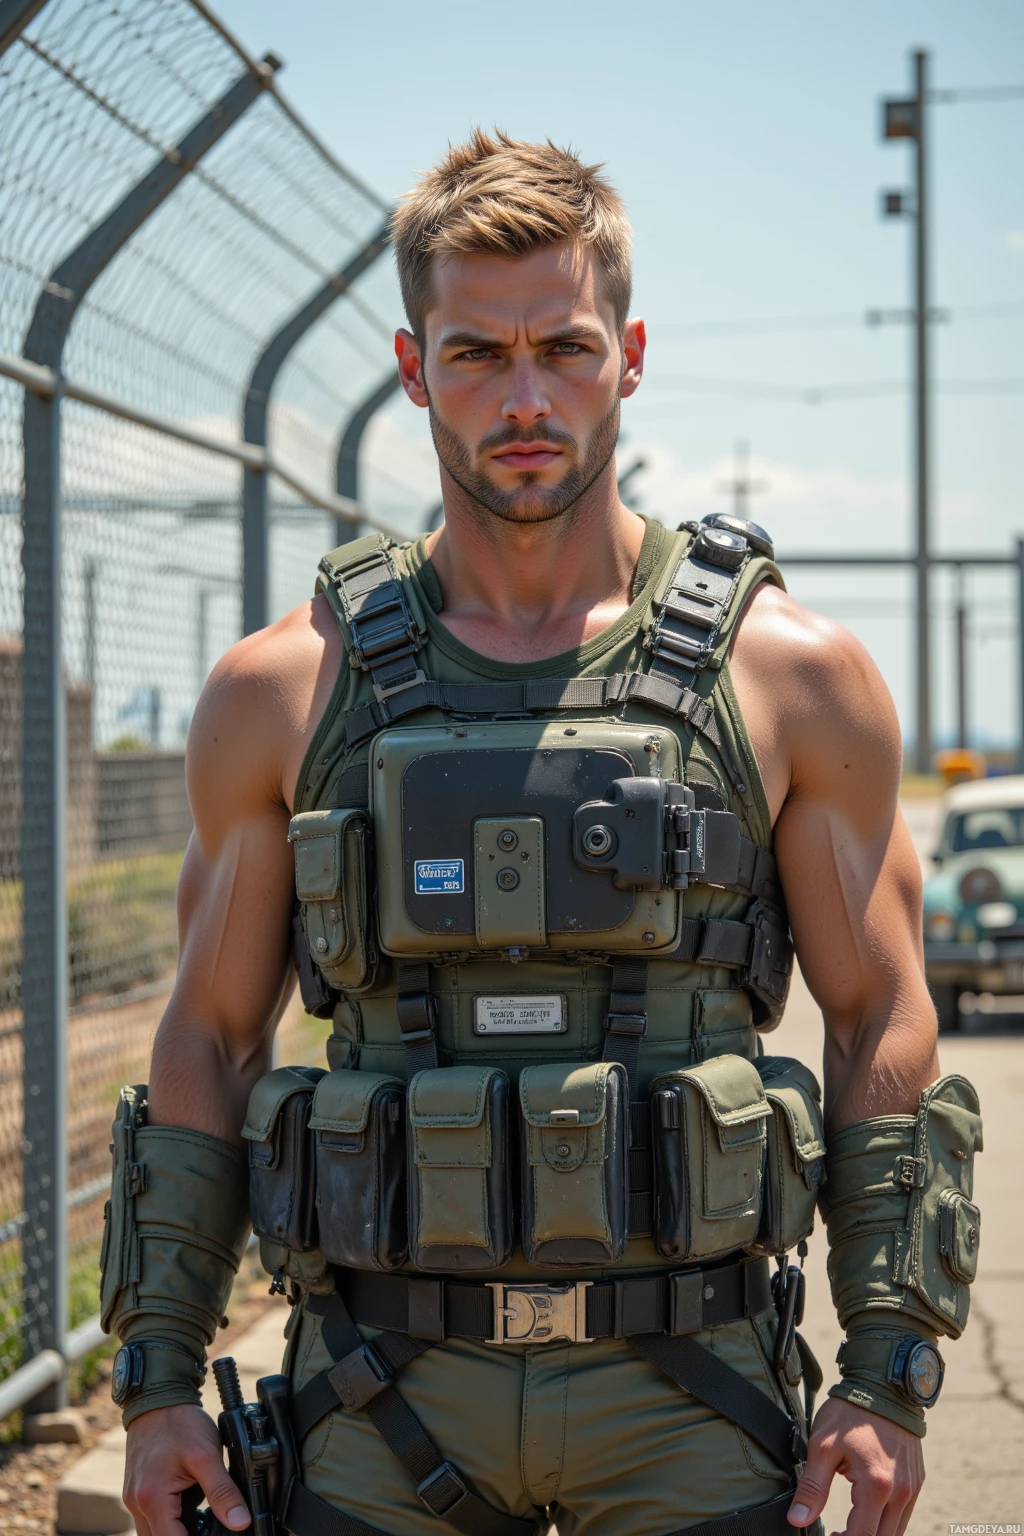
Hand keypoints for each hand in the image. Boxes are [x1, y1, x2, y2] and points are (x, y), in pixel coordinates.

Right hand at [123, 1403, 250, 1535]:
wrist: (158, 1398)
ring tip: (204, 1519)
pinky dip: (171, 1519)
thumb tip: (240, 1522)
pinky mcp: (138, 1491)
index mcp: (152, 1499)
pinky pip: (152, 1517)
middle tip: (212, 1527)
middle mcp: (137, 1504)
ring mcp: (135, 1498)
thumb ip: (223, 1492)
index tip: (219, 1534)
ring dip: (177, 1530)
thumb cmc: (180, 1422)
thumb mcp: (208, 1455)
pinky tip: (192, 1507)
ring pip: (154, 1532)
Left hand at [787, 1397, 923, 1535]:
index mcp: (877, 1486)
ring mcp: (912, 1488)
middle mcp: (901, 1492)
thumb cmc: (850, 1413)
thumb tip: (798, 1520)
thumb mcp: (822, 1446)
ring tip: (848, 1527)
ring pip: (896, 1532)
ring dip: (873, 1534)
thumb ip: (812, 1487)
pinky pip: (904, 1515)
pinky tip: (866, 1513)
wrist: (883, 1386)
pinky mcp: (916, 1481)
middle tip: (835, 1533)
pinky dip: (886, 1522)